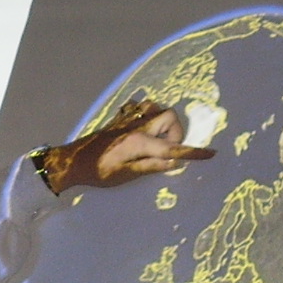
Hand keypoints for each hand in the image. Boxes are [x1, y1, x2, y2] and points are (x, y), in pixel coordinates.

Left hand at [38, 100, 214, 192]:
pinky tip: (140, 127)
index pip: (173, 146)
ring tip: (155, 138)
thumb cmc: (98, 173)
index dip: (193, 152)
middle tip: (167, 149)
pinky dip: (144, 113)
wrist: (71, 161)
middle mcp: (136, 126)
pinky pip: (137, 106)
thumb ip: (151, 166)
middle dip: (175, 131)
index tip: (210, 154)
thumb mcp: (126, 176)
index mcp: (140, 142)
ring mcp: (127, 120)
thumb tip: (174, 162)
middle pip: (169, 115)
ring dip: (160, 120)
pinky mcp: (118, 119)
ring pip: (154, 106)